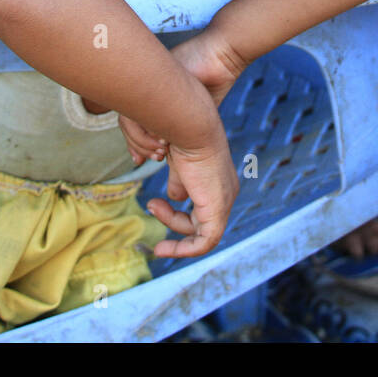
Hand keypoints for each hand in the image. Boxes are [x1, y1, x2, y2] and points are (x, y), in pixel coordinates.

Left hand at [121, 28, 248, 162]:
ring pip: (129, 120)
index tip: (138, 161)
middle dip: (135, 146)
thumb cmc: (211, 83)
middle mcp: (144, 89)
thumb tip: (175, 159)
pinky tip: (164, 139)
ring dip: (143, 141)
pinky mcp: (148, 77)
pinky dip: (147, 129)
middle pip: (126, 124)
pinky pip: (137, 110)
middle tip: (152, 158)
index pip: (131, 124)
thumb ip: (182, 134)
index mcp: (152, 97)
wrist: (218, 58)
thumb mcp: (196, 116)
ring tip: (161, 151)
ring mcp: (144, 83)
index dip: (133, 145)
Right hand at [148, 118, 239, 259]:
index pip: (202, 208)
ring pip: (202, 233)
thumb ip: (178, 180)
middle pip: (201, 222)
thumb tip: (175, 197)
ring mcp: (225, 201)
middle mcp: (226, 192)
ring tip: (152, 208)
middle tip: (150, 205)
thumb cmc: (181, 136)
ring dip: (172, 227)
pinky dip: (184, 249)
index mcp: (218, 181)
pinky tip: (163, 248)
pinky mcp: (218, 210)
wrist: (192, 127)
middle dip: (172, 220)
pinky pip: (205, 242)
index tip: (152, 205)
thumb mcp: (179, 162)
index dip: (176, 215)